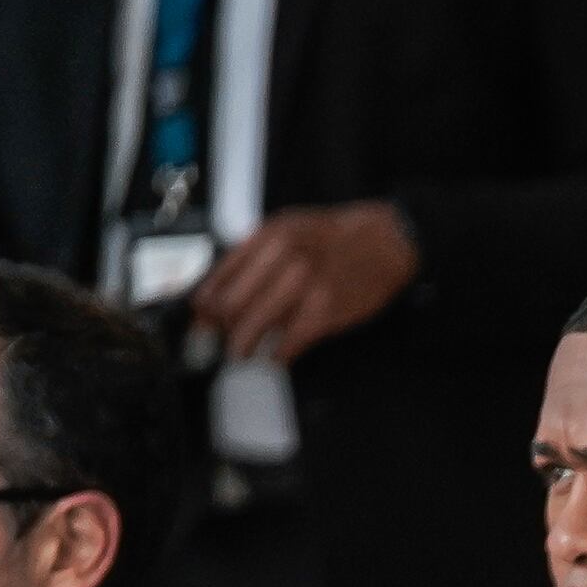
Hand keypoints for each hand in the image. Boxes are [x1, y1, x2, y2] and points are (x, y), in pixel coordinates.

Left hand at [189, 201, 421, 366]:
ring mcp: (305, 285)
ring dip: (244, 344)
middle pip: (233, 303)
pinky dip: (279, 353)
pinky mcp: (327, 310)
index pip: (222, 274)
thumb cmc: (336, 238)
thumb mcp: (289, 229)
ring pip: (257, 324)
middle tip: (217, 342)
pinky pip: (291, 340)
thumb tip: (224, 288)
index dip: (205, 303)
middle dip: (219, 329)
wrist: (386, 242)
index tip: (199, 319)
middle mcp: (283, 258)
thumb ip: (257, 254)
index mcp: (268, 236)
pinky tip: (275, 357)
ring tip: (241, 354)